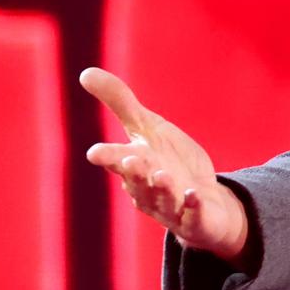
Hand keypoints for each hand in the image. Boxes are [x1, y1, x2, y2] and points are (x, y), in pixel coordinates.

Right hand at [80, 67, 250, 264]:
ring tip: (162, 175)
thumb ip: (119, 102)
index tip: (96, 152)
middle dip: (133, 173)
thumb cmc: (168, 161)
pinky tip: (195, 194)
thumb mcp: (147, 127)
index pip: (117, 160)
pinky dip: (193, 205)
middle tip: (129, 161)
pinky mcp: (196, 217)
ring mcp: (172, 205)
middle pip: (138, 182)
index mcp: (134, 165)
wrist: (204, 201)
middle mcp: (149, 188)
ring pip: (164, 198)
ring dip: (162, 188)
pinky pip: (194, 214)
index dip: (108, 157)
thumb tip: (85, 72)